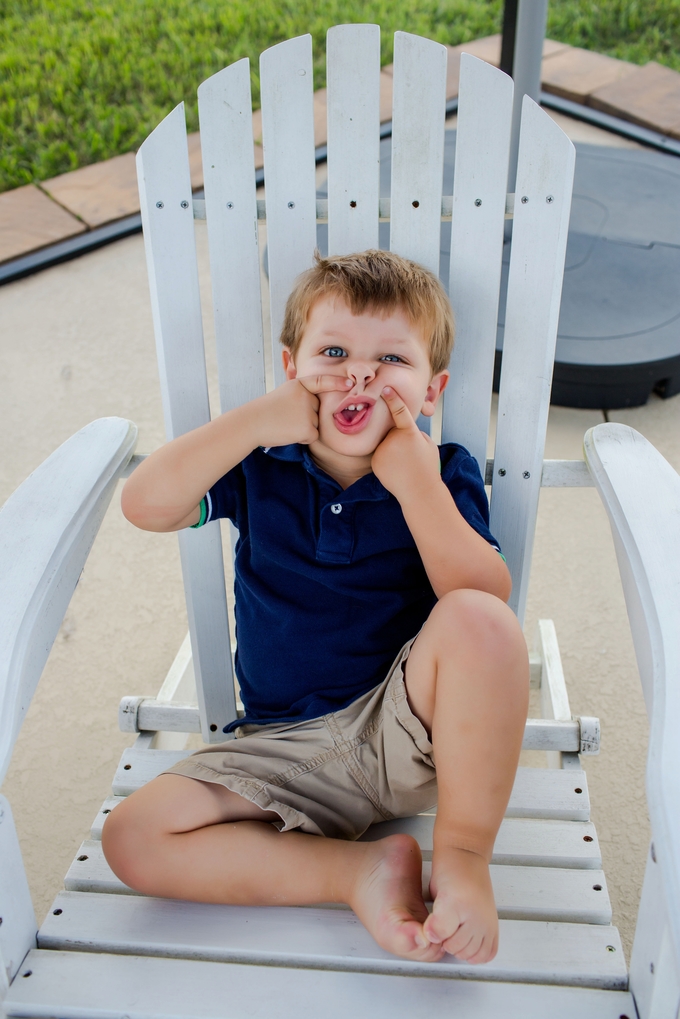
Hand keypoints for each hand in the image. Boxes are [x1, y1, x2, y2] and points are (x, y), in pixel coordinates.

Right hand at [253, 375, 351, 447]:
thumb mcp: (283, 394)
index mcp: (299, 385)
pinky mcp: (308, 428)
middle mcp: (306, 396)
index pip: (321, 381)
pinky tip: (288, 433)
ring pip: (316, 424)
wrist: (252, 423)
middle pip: (318, 409)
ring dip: (303, 428)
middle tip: (285, 416)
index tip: (350, 384)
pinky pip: (313, 436)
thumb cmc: (265, 411)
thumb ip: (301, 394)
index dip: (337, 382)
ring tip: (284, 424)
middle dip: (306, 416)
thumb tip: (317, 400)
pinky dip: (303, 438)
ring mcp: (308, 412)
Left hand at [371, 387, 440, 502]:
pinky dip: (386, 459)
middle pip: (393, 431)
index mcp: (409, 433)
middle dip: (400, 439)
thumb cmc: (427, 468)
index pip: (400, 410)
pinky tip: (395, 469)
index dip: (393, 398)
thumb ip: (415, 432)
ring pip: (386, 443)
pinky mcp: (375, 460)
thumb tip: (403, 429)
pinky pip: (380, 454)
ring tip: (404, 464)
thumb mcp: (428, 444)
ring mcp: (382, 450)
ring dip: (393, 450)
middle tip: (411, 456)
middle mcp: (393, 439)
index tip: (385, 387)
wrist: (418, 491)